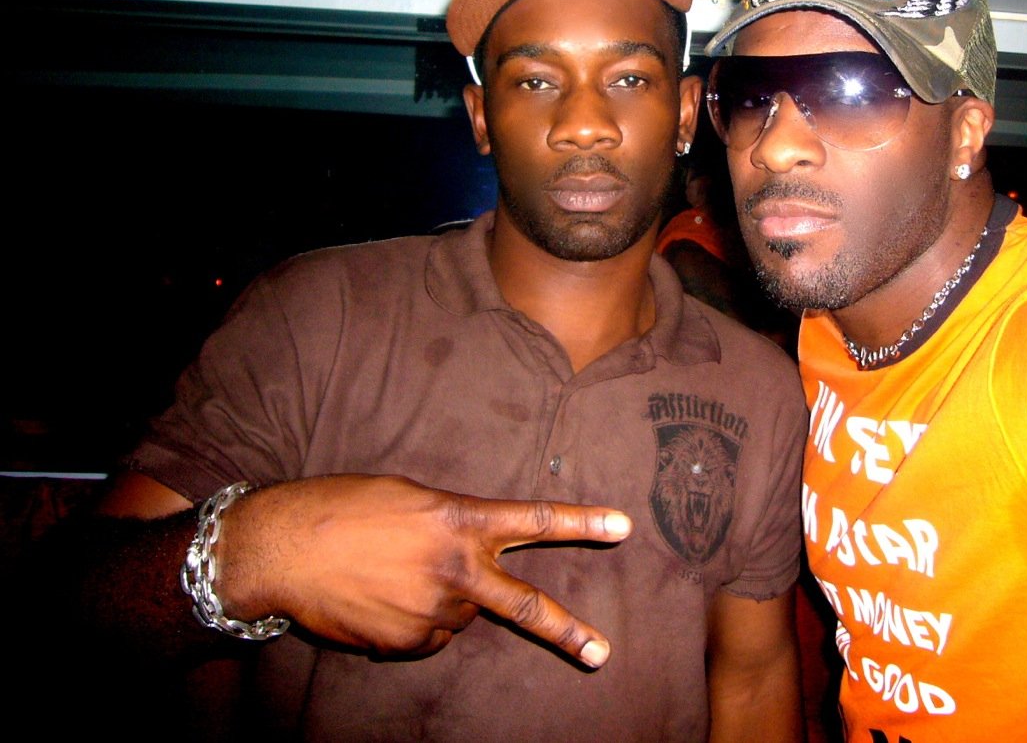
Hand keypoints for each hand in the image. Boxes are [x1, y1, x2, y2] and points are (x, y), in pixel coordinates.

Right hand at [214, 474, 631, 663]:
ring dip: (443, 601)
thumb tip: (472, 556)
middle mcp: (456, 570)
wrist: (281, 550)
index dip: (582, 522)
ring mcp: (432, 612)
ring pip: (461, 616)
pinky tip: (380, 598)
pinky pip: (428, 636)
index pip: (534, 520)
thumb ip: (453, 524)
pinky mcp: (406, 643)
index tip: (622, 526)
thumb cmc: (343, 508)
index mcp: (459, 520)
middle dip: (567, 631)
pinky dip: (414, 622)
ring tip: (394, 576)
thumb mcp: (410, 497)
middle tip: (602, 652)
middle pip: (525, 606)